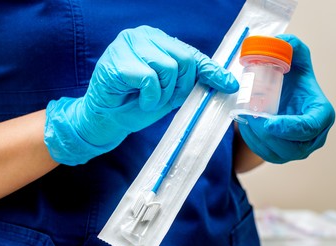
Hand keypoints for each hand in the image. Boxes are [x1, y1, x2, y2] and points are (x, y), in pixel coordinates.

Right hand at [44, 25, 238, 164]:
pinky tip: (137, 100)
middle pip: (184, 60)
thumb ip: (191, 82)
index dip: (211, 71)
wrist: (107, 119)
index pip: (191, 54)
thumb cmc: (136, 104)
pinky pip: (150, 79)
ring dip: (162, 94)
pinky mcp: (118, 60)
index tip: (228, 85)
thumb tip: (225, 82)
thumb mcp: (170, 93)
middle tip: (163, 99)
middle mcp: (144, 36)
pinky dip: (149, 97)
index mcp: (157, 41)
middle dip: (179, 87)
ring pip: (169, 68)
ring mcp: (129, 44)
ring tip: (147, 100)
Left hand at [238, 34, 334, 163]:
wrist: (282, 96)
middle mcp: (314, 137)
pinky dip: (253, 142)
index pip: (309, 127)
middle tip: (249, 117)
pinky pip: (267, 154)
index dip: (289, 128)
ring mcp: (298, 149)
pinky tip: (245, 126)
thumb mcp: (294, 59)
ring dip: (257, 138)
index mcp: (321, 114)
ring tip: (244, 120)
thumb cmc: (292, 80)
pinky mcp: (282, 155)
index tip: (267, 122)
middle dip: (267, 134)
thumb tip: (279, 41)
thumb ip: (292, 47)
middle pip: (293, 146)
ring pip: (278, 153)